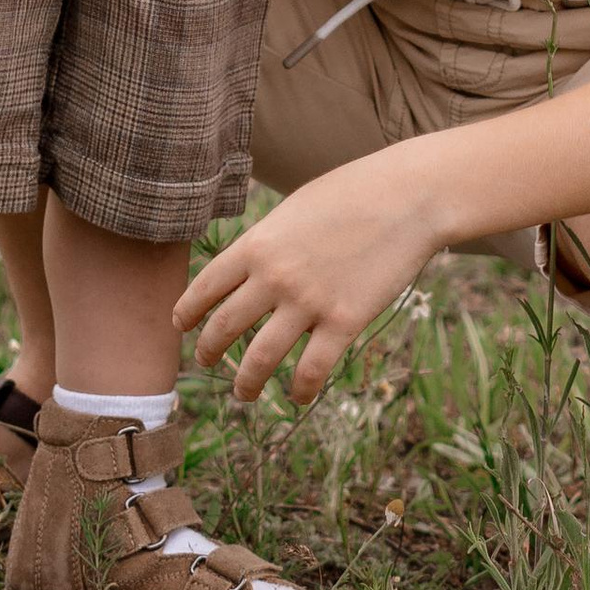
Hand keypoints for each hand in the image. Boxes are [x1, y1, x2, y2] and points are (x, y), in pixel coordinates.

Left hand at [177, 144, 445, 402]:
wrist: (407, 197)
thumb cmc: (353, 194)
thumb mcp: (295, 209)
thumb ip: (270, 242)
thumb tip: (251, 268)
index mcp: (258, 244)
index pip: (206, 287)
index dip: (188, 312)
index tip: (182, 327)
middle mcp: (275, 276)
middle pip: (224, 328)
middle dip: (209, 352)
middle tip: (206, 362)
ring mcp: (309, 302)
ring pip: (260, 359)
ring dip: (246, 383)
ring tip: (244, 393)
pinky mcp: (344, 322)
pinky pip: (311, 371)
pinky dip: (300, 391)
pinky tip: (299, 396)